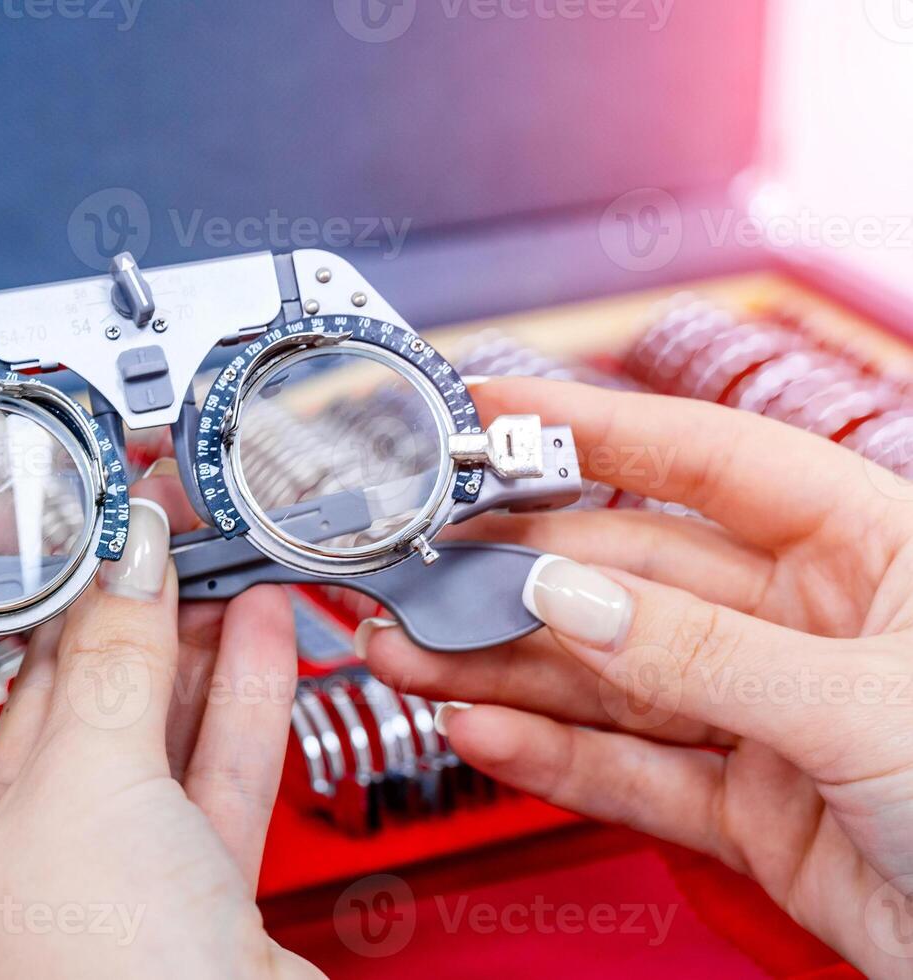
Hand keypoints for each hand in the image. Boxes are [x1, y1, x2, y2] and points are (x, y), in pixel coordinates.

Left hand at [0, 476, 320, 977]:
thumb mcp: (89, 790)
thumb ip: (113, 659)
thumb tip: (126, 559)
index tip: (22, 524)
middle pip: (41, 701)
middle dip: (99, 608)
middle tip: (133, 529)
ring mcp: (88, 881)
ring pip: (131, 733)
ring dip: (175, 643)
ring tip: (199, 558)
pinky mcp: (176, 893)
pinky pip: (195, 775)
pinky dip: (227, 701)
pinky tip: (250, 631)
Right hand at [357, 376, 912, 975]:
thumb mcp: (865, 706)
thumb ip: (703, 651)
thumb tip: (573, 599)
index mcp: (871, 548)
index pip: (706, 460)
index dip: (593, 428)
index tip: (492, 412)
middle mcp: (811, 621)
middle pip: (631, 576)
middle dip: (516, 577)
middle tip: (421, 572)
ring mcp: (772, 715)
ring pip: (613, 676)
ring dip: (509, 667)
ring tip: (417, 653)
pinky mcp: (750, 807)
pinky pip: (633, 768)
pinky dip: (555, 755)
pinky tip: (486, 728)